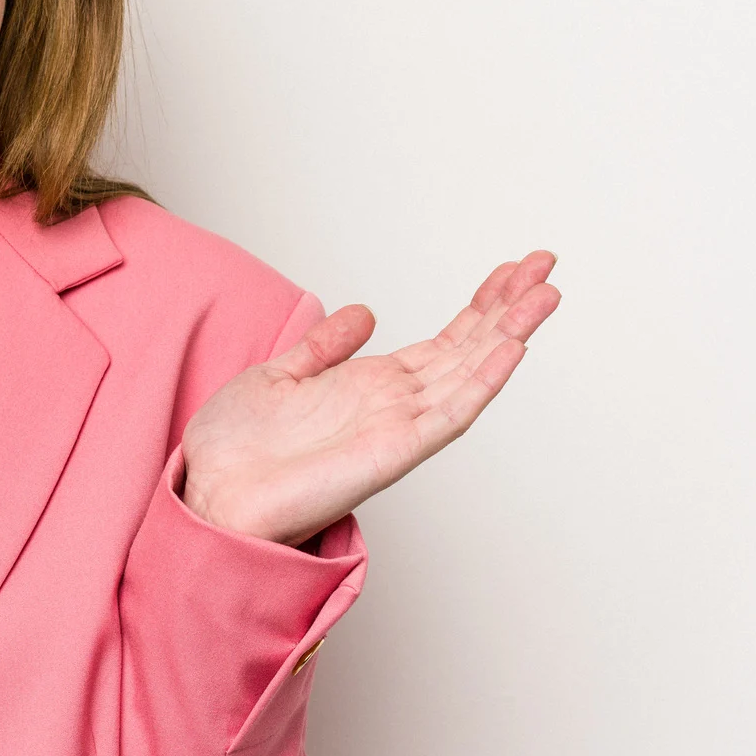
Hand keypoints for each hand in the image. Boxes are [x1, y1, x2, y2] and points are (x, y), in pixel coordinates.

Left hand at [179, 251, 562, 547]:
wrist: (209, 490)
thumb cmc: (237, 447)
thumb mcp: (282, 374)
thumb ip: (326, 346)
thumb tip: (364, 312)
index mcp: (371, 387)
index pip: (443, 341)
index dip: (481, 305)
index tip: (512, 270)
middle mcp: (394, 406)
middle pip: (468, 350)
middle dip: (509, 307)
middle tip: (545, 265)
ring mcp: (398, 428)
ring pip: (469, 374)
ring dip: (509, 334)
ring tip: (546, 294)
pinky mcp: (393, 452)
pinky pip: (448, 414)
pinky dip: (481, 382)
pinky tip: (510, 348)